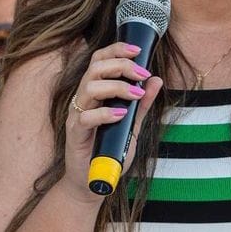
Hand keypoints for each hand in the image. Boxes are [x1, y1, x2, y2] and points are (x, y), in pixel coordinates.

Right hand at [63, 42, 162, 200]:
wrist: (94, 181)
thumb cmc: (110, 151)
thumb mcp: (132, 125)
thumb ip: (142, 104)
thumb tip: (156, 80)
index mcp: (95, 92)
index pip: (100, 60)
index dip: (117, 50)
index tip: (138, 51)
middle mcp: (83, 99)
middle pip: (95, 67)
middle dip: (121, 65)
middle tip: (141, 74)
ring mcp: (77, 115)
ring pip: (90, 87)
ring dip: (117, 86)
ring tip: (135, 95)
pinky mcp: (75, 133)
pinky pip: (87, 117)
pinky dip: (106, 113)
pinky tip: (121, 115)